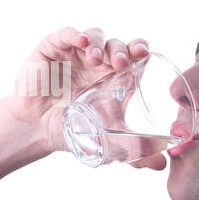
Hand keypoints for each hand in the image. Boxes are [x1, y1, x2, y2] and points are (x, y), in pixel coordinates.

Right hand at [2, 26, 165, 169]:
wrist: (37, 131)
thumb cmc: (73, 129)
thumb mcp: (108, 141)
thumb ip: (135, 152)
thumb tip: (162, 165)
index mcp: (115, 76)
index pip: (134, 54)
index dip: (140, 49)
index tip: (144, 54)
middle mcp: (98, 61)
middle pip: (117, 44)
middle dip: (121, 49)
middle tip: (121, 63)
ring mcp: (75, 53)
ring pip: (94, 36)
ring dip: (99, 44)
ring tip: (97, 59)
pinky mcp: (52, 49)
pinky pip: (65, 34)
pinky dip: (75, 34)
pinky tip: (81, 42)